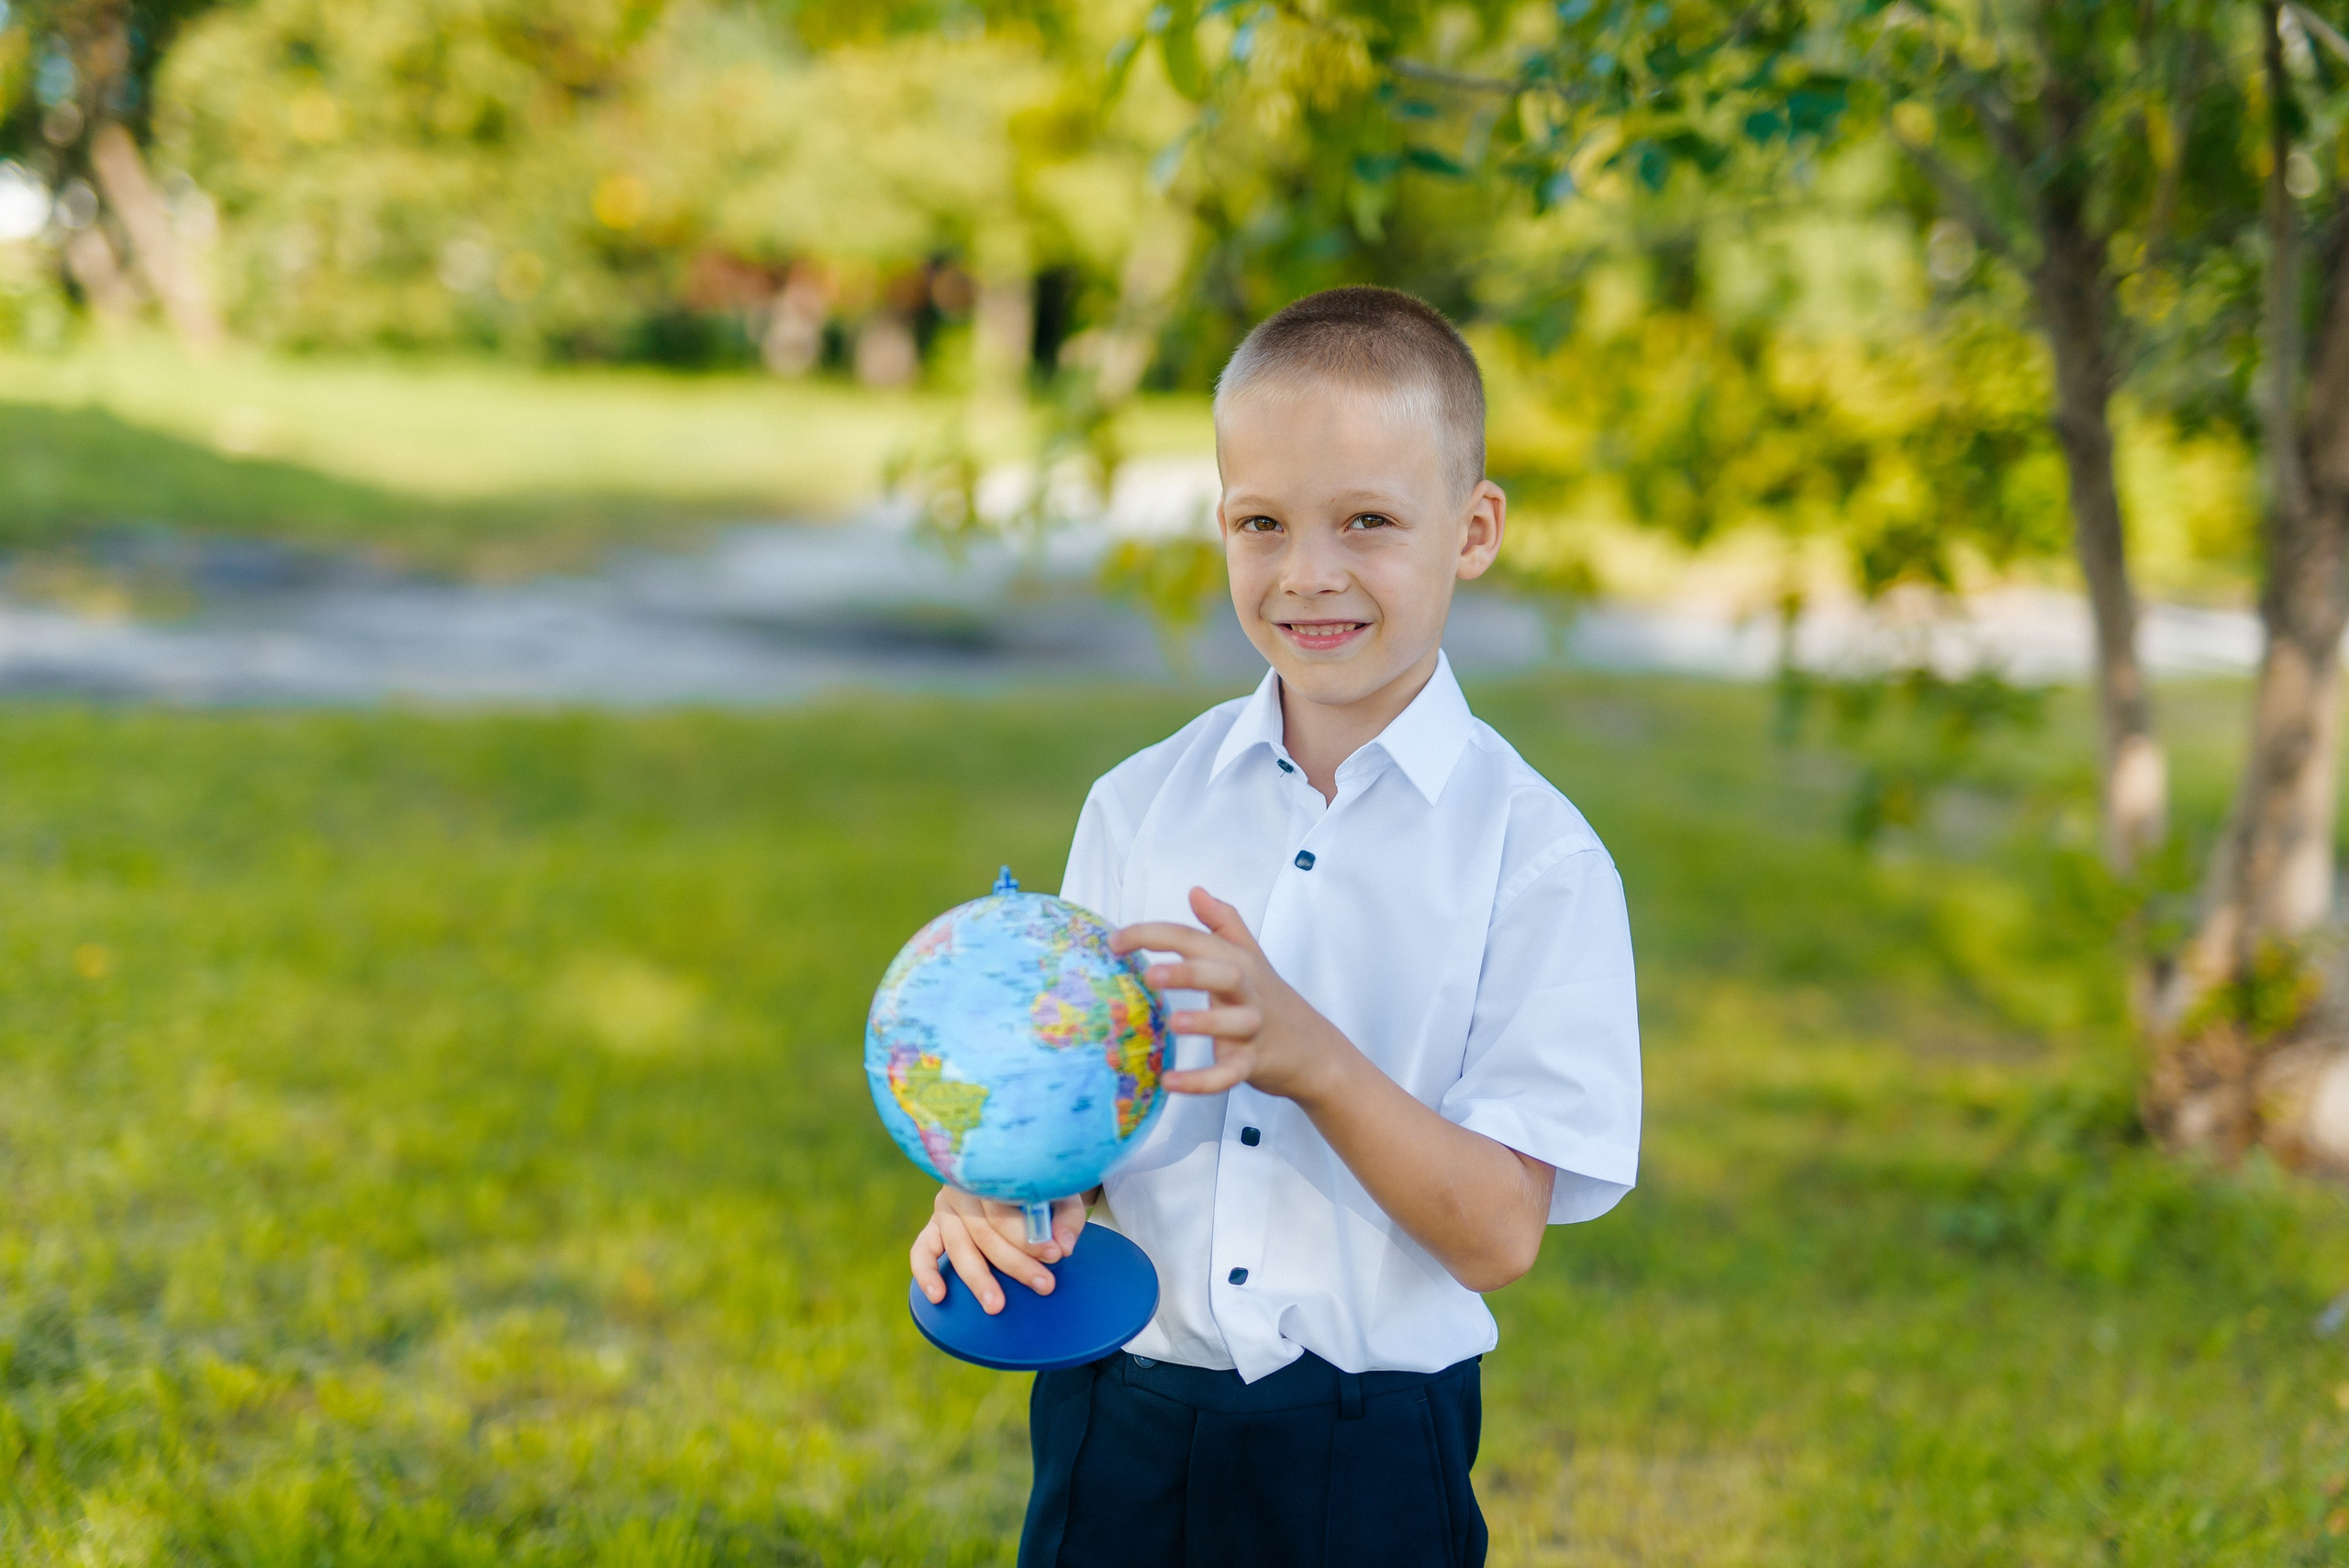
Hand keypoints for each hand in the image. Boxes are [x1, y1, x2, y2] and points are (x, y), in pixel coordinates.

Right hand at [910, 1187, 1088, 1314]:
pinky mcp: (934, 1226)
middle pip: (985, 1232)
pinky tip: (938, 1296)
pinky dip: (926, 1273)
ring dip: (978, 1278)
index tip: (1056, 1255)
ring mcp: (945, 1206)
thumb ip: (1067, 1219)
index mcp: (993, 1173)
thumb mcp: (1062, 1195)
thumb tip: (1063, 1247)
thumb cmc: (1042, 1190)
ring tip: (996, 1306)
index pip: (1006, 1209)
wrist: (1017, 1178)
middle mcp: (965, 1188)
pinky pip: (922, 1249)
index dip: (1029, 1236)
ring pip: (959, 1246)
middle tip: (1044, 1286)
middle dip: (1015, 1263)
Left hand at [1114, 886, 1354, 1104]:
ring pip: (1235, 1023)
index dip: (1154, 936)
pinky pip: (1229, 1074)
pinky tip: (1169, 1083)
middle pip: (1224, 973)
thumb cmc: (1272, 999)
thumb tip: (1195, 891)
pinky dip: (1203, 1081)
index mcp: (1238, 962)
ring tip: (1173, 1024)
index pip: (1195, 940)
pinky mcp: (1253, 1064)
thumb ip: (1224, 922)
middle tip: (1150, 975)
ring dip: (1207, 1022)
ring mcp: (1253, 1029)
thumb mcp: (1251, 956)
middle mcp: (1247, 991)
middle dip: (1190, 972)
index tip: (1114, 942)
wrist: (1315, 1051)